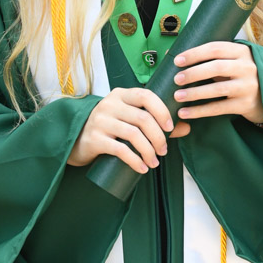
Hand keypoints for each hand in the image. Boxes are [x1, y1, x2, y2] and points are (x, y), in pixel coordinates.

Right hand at [68, 87, 190, 171]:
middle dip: (158, 137)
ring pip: (133, 134)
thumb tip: (186, 127)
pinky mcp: (94, 139)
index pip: (146, 96)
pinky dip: (134, 160)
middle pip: (142, 118)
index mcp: (121, 95)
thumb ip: (156, 122)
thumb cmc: (109, 128)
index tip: (171, 127)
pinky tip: (142, 168)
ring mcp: (100, 121)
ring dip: (149, 151)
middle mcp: (109, 104)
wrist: (75, 140)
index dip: (162, 110)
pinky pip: (119, 149)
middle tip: (164, 151)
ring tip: (154, 162)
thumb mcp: (129, 120)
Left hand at [172, 41, 262, 128]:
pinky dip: (200, 111)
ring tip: (178, 96)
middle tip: (177, 79)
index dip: (195, 53)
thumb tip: (173, 55)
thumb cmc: (240, 75)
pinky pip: (219, 108)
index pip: (216, 48)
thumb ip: (210, 59)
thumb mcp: (232, 61)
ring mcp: (248, 87)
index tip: (177, 60)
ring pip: (218, 89)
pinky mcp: (245, 105)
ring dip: (195, 93)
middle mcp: (247, 67)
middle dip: (194, 73)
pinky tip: (185, 113)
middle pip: (217, 67)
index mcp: (242, 52)